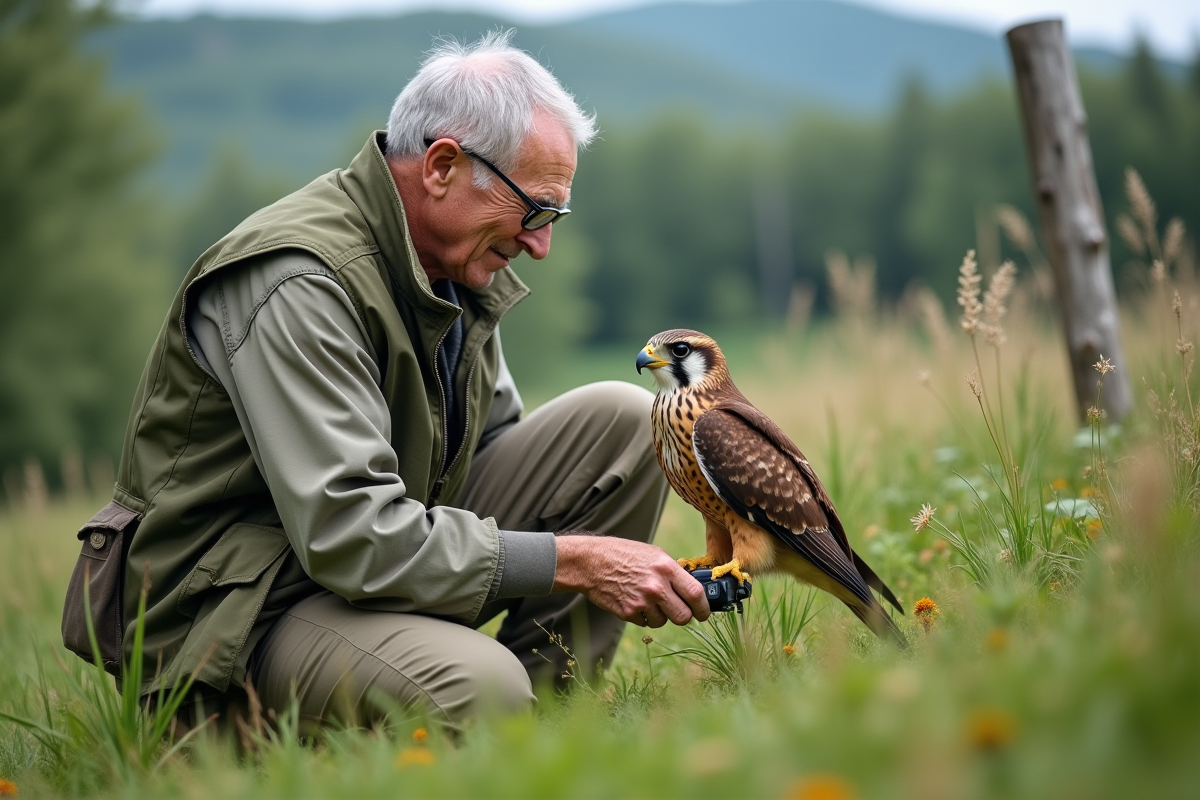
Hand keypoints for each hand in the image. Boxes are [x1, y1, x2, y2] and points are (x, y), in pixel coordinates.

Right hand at [552, 534, 710, 626]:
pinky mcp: (628, 613)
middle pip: (683, 616)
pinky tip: (634, 600)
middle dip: (684, 616)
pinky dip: (643, 616)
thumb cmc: (624, 555)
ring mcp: (641, 602)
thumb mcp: (654, 555)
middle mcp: (656, 586)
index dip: (704, 607)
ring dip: (660, 615)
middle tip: (679, 611)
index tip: (704, 612)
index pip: (696, 594)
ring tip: (648, 599)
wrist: (591, 562)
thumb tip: (693, 591)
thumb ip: (674, 572)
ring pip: (663, 622)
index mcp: (666, 567)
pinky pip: (645, 623)